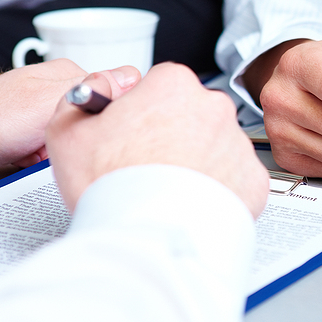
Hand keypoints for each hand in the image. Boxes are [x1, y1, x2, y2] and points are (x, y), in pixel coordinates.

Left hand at [0, 60, 138, 173]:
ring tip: (42, 153)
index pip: (117, 91)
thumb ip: (94, 88)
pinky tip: (33, 159)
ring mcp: (46, 109)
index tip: (102, 128)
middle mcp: (60, 89)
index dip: (114, 114)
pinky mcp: (35, 130)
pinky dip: (47, 159)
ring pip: (77, 136)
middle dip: (85, 138)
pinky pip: (57, 148)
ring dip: (64, 151)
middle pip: (97, 118)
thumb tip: (135, 77)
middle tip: (62, 143)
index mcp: (71, 74)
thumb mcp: (48, 101)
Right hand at [46, 63, 268, 214]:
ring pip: (215, 147)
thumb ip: (86, 96)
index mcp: (174, 85)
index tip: (133, 133)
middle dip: (173, 135)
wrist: (148, 237)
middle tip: (148, 166)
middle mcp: (214, 108)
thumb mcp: (68, 129)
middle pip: (191, 114)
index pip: (161, 84)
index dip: (142, 110)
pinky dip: (218, 190)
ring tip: (167, 190)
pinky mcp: (253, 180)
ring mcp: (238, 144)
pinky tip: (190, 203)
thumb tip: (101, 90)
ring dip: (197, 162)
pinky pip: (235, 179)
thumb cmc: (112, 187)